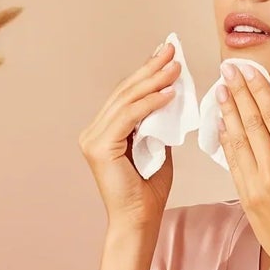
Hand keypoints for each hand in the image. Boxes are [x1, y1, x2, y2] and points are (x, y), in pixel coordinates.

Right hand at [80, 38, 181, 231]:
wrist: (139, 220)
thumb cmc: (148, 192)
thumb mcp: (158, 149)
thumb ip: (158, 125)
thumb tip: (170, 99)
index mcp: (104, 132)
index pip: (127, 95)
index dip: (147, 73)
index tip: (167, 55)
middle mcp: (93, 131)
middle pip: (125, 92)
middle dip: (151, 68)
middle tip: (172, 49)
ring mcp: (93, 138)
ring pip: (126, 100)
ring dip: (154, 80)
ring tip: (176, 66)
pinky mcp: (99, 146)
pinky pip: (129, 117)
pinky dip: (150, 103)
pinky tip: (169, 93)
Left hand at [216, 61, 269, 269]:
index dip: (260, 91)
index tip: (250, 71)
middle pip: (252, 123)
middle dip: (240, 93)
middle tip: (228, 70)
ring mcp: (257, 185)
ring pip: (237, 139)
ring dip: (228, 112)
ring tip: (221, 90)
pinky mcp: (246, 198)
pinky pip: (233, 161)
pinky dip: (226, 139)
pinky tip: (222, 124)